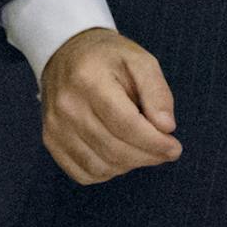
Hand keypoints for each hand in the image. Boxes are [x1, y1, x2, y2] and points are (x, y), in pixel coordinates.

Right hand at [39, 27, 181, 185]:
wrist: (67, 53)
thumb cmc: (108, 58)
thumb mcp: (140, 60)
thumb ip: (157, 91)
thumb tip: (166, 127)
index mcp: (89, 79)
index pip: (126, 124)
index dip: (154, 142)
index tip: (174, 148)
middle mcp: (67, 105)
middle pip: (114, 149)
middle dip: (147, 156)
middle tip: (166, 152)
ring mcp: (55, 126)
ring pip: (100, 166)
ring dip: (130, 165)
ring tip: (143, 149)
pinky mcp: (51, 141)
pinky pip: (84, 173)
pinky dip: (108, 171)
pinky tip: (120, 155)